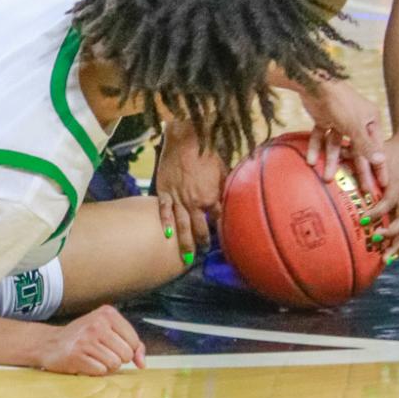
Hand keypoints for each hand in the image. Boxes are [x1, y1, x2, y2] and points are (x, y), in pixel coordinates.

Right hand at [36, 305, 145, 375]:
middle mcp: (97, 323)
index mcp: (108, 313)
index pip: (134, 341)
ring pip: (115, 364)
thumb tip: (142, 363)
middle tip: (101, 353)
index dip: (127, 350)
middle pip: (126, 354)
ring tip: (93, 357)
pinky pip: (100, 371)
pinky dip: (95, 371)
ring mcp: (86, 339)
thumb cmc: (84, 338)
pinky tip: (85, 362)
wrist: (51, 343)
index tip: (114, 347)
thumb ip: (131, 344)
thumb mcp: (109, 331)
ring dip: (106, 366)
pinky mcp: (76, 355)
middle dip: (117, 359)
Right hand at [154, 122, 226, 262]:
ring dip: (185, 243)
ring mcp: (178, 198)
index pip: (218, 220)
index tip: (223, 242)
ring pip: (182, 226)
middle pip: (200, 229)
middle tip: (203, 254)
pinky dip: (165, 223)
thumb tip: (234, 198)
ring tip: (186, 258)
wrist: (185, 138)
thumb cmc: (207, 152)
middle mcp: (195, 203)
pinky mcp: (164, 191)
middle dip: (203, 243)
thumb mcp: (223, 170)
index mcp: (211, 197)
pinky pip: (164, 211)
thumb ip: (226, 187)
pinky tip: (167, 235)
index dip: (221, 231)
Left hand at [298, 78, 387, 196]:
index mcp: (370, 120)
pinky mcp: (324, 118)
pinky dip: (316, 147)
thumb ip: (365, 145)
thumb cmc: (339, 101)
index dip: (379, 167)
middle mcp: (357, 120)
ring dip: (331, 160)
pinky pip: (320, 136)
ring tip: (327, 177)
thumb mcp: (354, 125)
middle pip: (357, 149)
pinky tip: (311, 160)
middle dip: (357, 169)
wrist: (313, 82)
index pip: (376, 148)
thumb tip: (381, 160)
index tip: (383, 185)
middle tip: (360, 190)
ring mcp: (339, 120)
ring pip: (336, 145)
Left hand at [366, 135, 398, 258]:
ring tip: (385, 259)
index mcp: (396, 183)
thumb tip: (333, 153)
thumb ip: (355, 152)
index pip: (387, 202)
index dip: (376, 212)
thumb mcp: (375, 149)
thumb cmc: (388, 148)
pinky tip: (394, 254)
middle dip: (390, 233)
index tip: (363, 220)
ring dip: (397, 243)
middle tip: (375, 241)